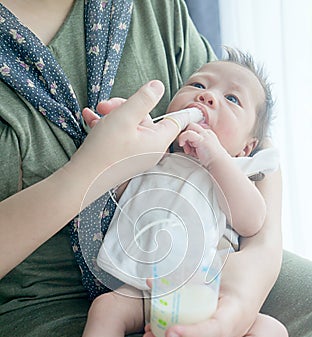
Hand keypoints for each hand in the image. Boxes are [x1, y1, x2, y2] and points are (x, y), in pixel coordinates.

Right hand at [67, 80, 181, 206]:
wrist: (83, 178)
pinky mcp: (123, 157)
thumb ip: (144, 98)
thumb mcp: (125, 115)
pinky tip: (90, 118)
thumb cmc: (105, 148)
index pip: (176, 121)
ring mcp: (136, 155)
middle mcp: (150, 149)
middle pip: (145, 118)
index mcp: (157, 141)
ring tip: (95, 112)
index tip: (197, 109)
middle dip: (124, 107)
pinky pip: (120, 136)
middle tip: (105, 105)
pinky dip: (107, 126)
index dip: (182, 111)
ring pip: (129, 125)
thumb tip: (158, 86)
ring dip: (112, 115)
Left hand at [143, 249, 262, 336]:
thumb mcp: (214, 267)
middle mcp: (237, 328)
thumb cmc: (238, 267)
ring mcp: (232, 335)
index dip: (192, 334)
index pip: (215, 330)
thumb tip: (151, 283)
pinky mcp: (224, 336)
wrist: (259, 271)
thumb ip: (184, 274)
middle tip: (149, 336)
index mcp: (237, 310)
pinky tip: (162, 335)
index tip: (169, 332)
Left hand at [178, 123, 225, 167]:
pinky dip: (183, 138)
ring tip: (188, 149)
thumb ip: (195, 145)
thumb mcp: (202, 149)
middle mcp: (206, 132)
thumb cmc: (211, 159)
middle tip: (186, 146)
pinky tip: (183, 145)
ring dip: (184, 138)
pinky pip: (188, 133)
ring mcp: (204, 135)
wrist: (219, 162)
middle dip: (186, 134)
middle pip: (191, 125)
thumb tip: (186, 144)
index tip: (189, 147)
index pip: (195, 128)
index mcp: (207, 134)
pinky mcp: (201, 139)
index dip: (189, 136)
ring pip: (189, 127)